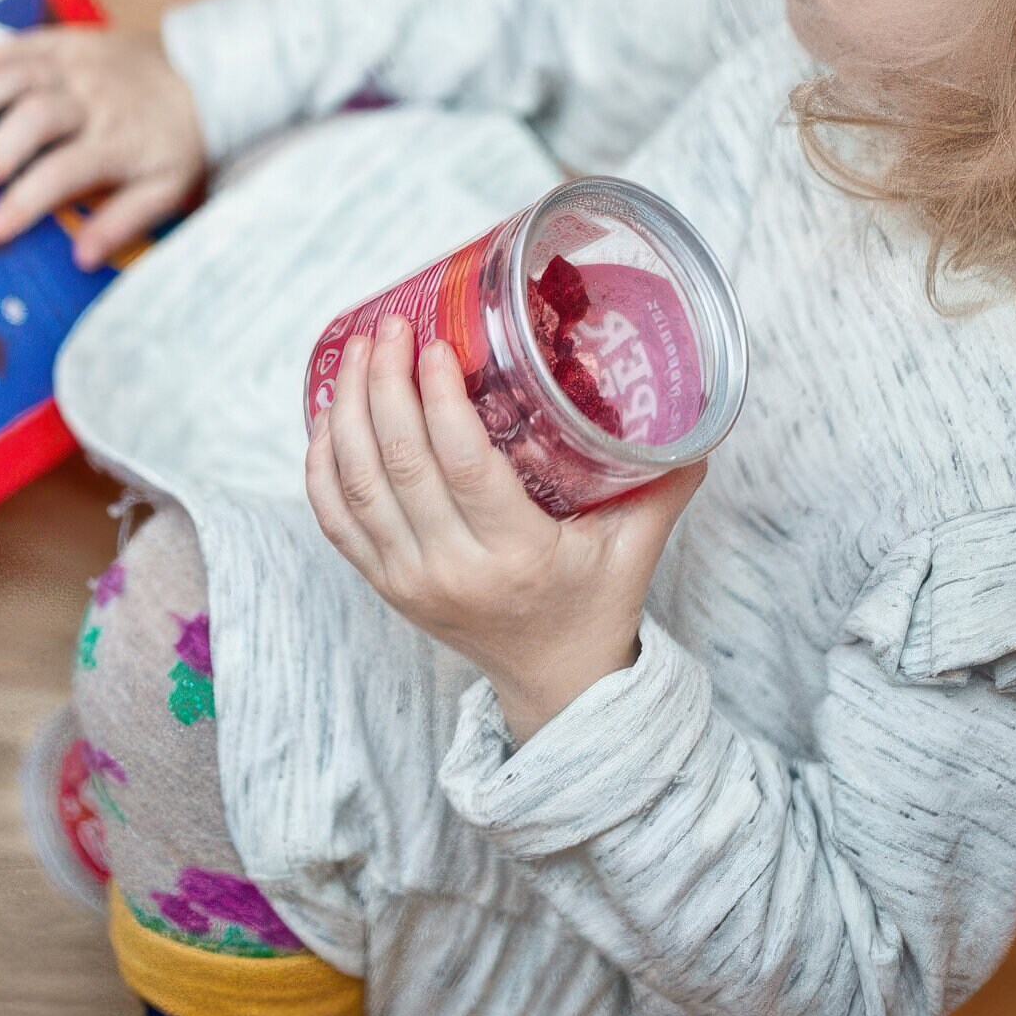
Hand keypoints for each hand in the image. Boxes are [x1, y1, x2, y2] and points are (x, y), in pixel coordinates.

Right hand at [0, 26, 205, 269]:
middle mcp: (94, 99)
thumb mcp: (168, 188)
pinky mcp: (71, 40)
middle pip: (34, 121)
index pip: (62, 174)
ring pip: (19, 76)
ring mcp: (79, 64)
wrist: (209, 73)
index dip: (24, 203)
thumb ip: (124, 222)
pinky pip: (25, 43)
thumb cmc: (181, 139)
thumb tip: (82, 257)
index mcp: (118, 141)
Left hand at [304, 314, 705, 743]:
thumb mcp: (636, 548)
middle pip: (398, 464)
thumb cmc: (595, 605)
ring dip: (347, 410)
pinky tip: (328, 413)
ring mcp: (406, 580)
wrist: (553, 687)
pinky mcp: (381, 584)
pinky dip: (321, 462)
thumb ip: (662, 482)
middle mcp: (450, 570)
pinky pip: (332, 518)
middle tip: (389, 328)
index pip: (462, 466)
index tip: (435, 346)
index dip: (439, 399)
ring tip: (355, 351)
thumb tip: (694, 413)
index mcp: (515, 556)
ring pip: (353, 485)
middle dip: (384, 384)